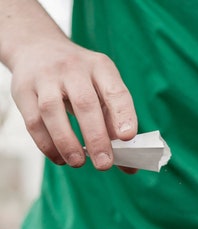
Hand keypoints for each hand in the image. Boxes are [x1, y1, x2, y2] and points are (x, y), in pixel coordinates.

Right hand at [11, 40, 137, 170]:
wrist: (39, 49)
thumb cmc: (79, 78)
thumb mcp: (101, 88)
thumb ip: (114, 122)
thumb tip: (128, 164)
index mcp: (100, 67)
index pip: (115, 91)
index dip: (123, 114)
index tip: (127, 137)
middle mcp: (73, 68)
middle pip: (85, 103)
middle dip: (96, 138)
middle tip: (104, 163)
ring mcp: (45, 78)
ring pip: (53, 111)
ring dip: (67, 143)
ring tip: (78, 163)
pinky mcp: (23, 91)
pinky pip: (33, 122)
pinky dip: (47, 144)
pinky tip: (60, 158)